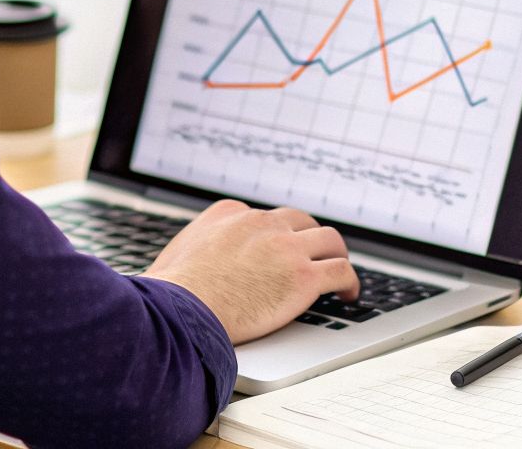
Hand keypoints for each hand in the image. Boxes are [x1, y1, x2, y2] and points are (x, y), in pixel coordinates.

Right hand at [145, 200, 359, 344]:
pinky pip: (341, 271)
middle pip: (300, 220)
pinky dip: (350, 281)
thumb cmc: (171, 293)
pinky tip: (349, 294)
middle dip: (308, 237)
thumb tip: (187, 266)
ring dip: (335, 255)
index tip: (278, 250)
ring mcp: (285, 246)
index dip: (274, 236)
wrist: (179, 309)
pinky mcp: (304, 276)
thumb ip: (195, 249)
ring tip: (339, 272)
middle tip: (314, 255)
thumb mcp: (178, 253)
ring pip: (329, 240)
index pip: (263, 216)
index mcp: (229, 213)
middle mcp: (261, 222)